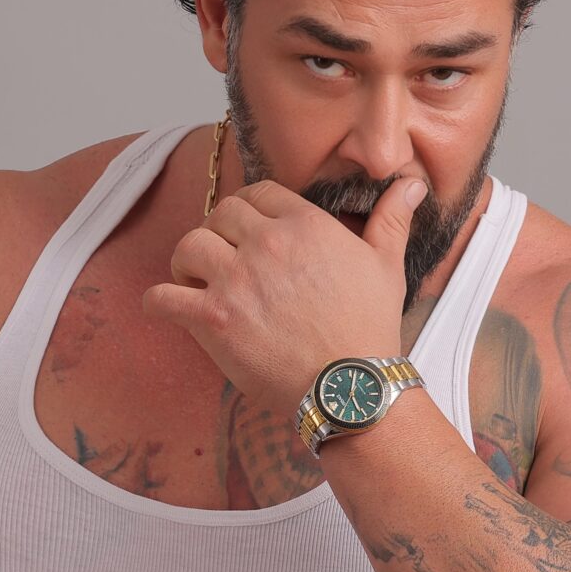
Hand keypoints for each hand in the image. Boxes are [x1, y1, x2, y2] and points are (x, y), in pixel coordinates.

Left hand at [140, 175, 426, 417]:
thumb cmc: (370, 329)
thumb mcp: (387, 266)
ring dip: (186, 262)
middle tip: (220, 258)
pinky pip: (164, 297)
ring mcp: (236, 280)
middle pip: (220, 214)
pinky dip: (158, 301)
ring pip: (189, 246)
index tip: (245, 230)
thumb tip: (412, 186)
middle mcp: (266, 243)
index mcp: (304, 224)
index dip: (247, 209)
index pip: (258, 194)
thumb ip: (391, 220)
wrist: (351, 386)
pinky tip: (164, 306)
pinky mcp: (214, 318)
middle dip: (217, 233)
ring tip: (193, 280)